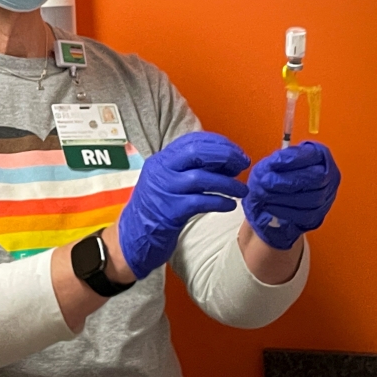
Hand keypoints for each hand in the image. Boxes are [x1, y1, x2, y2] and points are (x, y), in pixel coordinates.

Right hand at [118, 132, 250, 278]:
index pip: (193, 141)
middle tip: (243, 164)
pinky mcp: (170, 211)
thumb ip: (188, 169)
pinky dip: (219, 202)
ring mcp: (164, 190)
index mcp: (161, 160)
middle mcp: (160, 170)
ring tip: (242, 190)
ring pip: (201, 178)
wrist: (133, 235)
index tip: (237, 151)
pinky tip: (229, 205)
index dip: (219, 143)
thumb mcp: (167, 181)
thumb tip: (225, 161)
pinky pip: (200, 202)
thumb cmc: (156, 208)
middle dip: (225, 156)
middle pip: (196, 153)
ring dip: (227, 183)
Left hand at [242, 141, 339, 249]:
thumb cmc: (278, 170)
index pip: (313, 156)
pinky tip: (269, 206)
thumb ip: (276, 160)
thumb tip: (272, 165)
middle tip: (264, 182)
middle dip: (288, 182)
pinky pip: (306, 215)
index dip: (292, 160)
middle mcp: (330, 176)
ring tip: (264, 194)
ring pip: (312, 199)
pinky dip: (285, 211)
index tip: (271, 164)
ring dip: (284, 198)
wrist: (279, 190)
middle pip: (316, 180)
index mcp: (320, 155)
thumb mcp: (276, 159)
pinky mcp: (319, 214)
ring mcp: (327, 196)